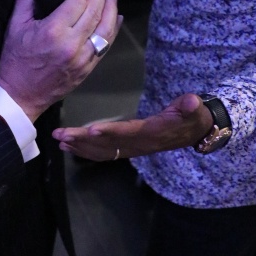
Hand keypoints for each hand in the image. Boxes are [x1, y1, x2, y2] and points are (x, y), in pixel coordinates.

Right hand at [0, 0, 121, 121]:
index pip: (76, 3)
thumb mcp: (15, 25)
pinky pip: (106, 46)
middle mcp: (72, 45)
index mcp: (53, 32)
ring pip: (105, 29)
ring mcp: (82, 59)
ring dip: (112, 10)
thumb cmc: (15, 59)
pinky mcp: (87, 69)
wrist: (19, 96)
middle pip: (94, 13)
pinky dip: (113, 31)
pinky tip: (117, 19)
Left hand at [52, 93, 213, 159]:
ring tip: (59, 140)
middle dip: (83, 141)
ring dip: (80, 147)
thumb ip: (192, 107)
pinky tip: (71, 146)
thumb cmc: (192, 117)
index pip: (129, 133)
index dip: (111, 133)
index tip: (91, 130)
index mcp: (153, 133)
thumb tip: (193, 102)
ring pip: (103, 151)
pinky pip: (105, 153)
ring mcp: (133, 149)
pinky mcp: (128, 148)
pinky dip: (86, 150)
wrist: (194, 132)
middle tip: (60, 135)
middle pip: (108, 145)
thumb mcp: (195, 110)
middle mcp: (140, 145)